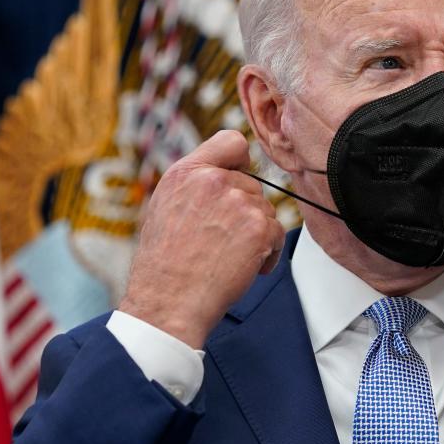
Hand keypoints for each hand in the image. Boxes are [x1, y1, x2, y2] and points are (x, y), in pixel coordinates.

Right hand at [120, 130, 285, 347]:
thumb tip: (227, 174)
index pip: (231, 141)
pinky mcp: (258, 227)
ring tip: (227, 256)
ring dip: (256, 234)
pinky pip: (277, 233)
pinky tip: (244, 268)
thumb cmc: (165, 264)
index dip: (240, 161)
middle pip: (253, 185)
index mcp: (186, 172)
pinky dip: (267, 254)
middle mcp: (213, 180)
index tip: (237, 179)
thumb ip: (197, 185)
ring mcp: (238, 202)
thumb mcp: (166, 207)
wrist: (168, 302)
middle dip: (245, 211)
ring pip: (266, 210)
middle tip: (221, 240)